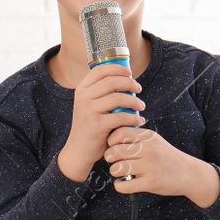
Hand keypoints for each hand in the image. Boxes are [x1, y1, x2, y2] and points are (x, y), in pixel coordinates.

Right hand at [58, 62, 143, 181]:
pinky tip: (139, 121)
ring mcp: (89, 111)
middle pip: (111, 81)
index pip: (100, 70)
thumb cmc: (89, 127)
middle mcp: (83, 98)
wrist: (79, 150)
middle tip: (139, 89)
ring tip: (141, 106)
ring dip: (134, 101)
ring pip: (118, 98)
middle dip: (130, 83)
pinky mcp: (97, 125)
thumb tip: (125, 80)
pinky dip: (134, 118)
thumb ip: (101, 93)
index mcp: (82, 90)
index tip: (130, 73)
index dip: (117, 68)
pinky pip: (121, 117)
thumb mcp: (89, 106)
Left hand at [103, 124, 196, 196]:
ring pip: (118, 168)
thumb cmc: (167, 157)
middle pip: (115, 151)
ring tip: (119, 172)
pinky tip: (122, 183)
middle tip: (113, 160)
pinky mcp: (150, 183)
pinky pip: (124, 185)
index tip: (112, 146)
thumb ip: (137, 136)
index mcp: (148, 137)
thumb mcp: (155, 140)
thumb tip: (112, 133)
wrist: (188, 173)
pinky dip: (119, 186)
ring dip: (114, 171)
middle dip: (109, 157)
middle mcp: (149, 150)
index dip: (111, 140)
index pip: (120, 133)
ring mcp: (150, 167)